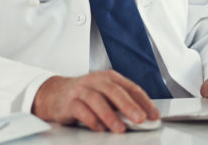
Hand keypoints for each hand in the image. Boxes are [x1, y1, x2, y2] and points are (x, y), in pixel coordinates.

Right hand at [31, 70, 160, 132]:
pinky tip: (100, 129)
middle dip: (129, 106)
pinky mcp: (69, 102)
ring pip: (97, 100)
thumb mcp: (105, 94)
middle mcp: (96, 81)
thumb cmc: (84, 95)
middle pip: (114, 91)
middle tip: (140, 119)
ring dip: (110, 115)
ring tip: (120, 128)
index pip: (130, 88)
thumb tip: (142, 117)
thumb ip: (121, 103)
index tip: (154, 115)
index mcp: (109, 78)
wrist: (54, 94)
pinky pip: (81, 110)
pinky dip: (92, 120)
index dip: (144, 102)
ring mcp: (81, 90)